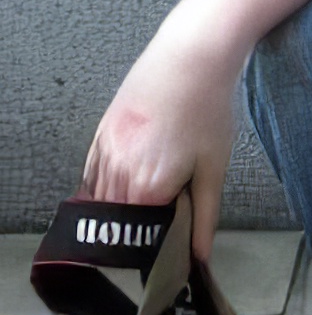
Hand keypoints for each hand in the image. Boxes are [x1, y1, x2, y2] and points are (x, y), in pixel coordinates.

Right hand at [81, 7, 240, 261]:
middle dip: (136, 228)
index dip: (156, 244)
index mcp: (146, 189)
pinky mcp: (101, 133)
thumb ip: (205, 217)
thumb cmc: (208, 109)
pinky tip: (125, 183)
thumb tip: (199, 258)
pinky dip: (105, 186)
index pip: (139, 237)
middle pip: (117, 221)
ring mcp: (105, 152)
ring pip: (101, 199)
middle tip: (162, 222)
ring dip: (119, 208)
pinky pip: (93, 174)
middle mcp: (117, 174)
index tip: (172, 243)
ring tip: (148, 200)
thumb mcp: (214, 168)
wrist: (192, 56)